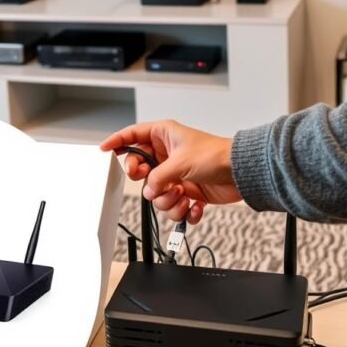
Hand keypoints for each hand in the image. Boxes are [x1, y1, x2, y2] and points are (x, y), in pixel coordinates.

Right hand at [100, 119, 240, 223]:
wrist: (241, 173)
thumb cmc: (216, 155)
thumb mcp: (180, 163)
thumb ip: (158, 178)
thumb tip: (148, 191)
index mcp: (163, 136)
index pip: (133, 135)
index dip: (117, 141)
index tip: (104, 150)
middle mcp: (167, 154)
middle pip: (140, 170)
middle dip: (147, 182)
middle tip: (153, 182)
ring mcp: (176, 174)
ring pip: (156, 194)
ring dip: (168, 200)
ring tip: (182, 196)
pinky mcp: (187, 192)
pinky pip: (173, 207)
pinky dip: (182, 211)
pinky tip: (194, 205)